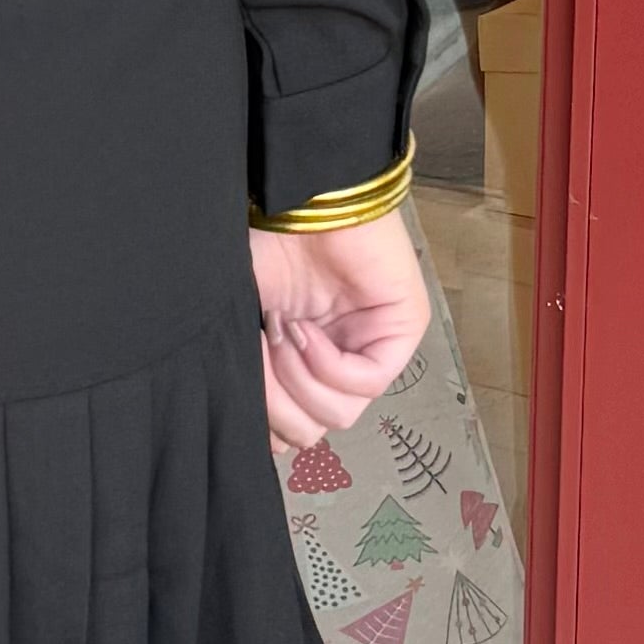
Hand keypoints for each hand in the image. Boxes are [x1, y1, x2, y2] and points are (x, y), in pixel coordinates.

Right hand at [250, 210, 429, 466]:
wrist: (292, 201)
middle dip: (279, 398)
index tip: (244, 383)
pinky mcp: (401, 331)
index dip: (267, 420)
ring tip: (283, 331)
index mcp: (302, 362)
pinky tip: (307, 330)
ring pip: (340, 414)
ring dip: (300, 377)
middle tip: (263, 345)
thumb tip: (266, 442)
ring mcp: (372, 347)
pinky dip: (328, 363)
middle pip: (313, 429)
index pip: (293, 430)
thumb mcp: (242, 324)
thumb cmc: (262, 247)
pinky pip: (366, 383)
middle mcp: (338, 360)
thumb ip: (253, 383)